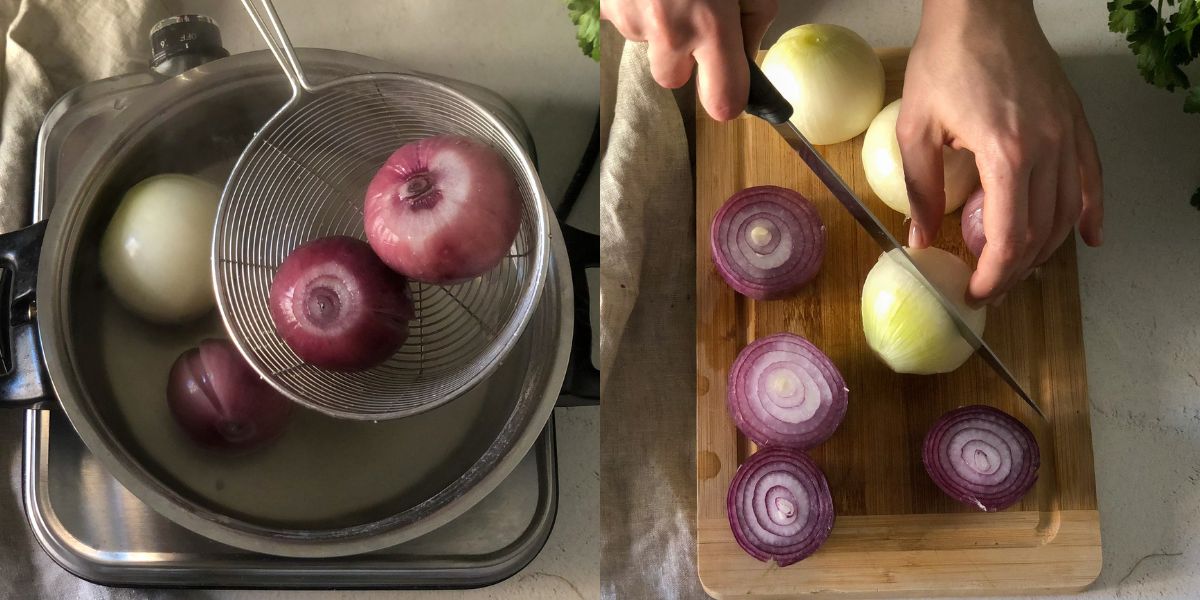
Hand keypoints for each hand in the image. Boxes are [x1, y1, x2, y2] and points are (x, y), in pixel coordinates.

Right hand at [601, 0, 778, 119]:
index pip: (722, 102)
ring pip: (646, 51)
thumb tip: (745, 54)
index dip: (728, 101)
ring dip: (657, 33)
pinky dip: (635, 11)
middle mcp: (669, 31)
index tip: (729, 95)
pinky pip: (623, 26)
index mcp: (711, 24)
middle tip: (691, 21)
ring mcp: (633, 21)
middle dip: (682, 60)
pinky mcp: (606, 10)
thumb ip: (753, 21)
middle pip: (673, 81)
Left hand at [899, 0, 1102, 305]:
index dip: (994, 274)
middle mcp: (1047, 149)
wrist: (982, 9)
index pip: (1009, 237)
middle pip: (1041, 233)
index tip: (976, 291)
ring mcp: (1067, 135)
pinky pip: (1091, 177)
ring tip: (1019, 269)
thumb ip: (921, 189)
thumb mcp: (916, 129)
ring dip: (1046, 249)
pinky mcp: (1074, 122)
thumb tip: (920, 238)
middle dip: (1015, 270)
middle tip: (991, 287)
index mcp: (1006, 155)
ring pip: (1067, 212)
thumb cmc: (947, 59)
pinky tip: (1088, 236)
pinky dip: (1091, 211)